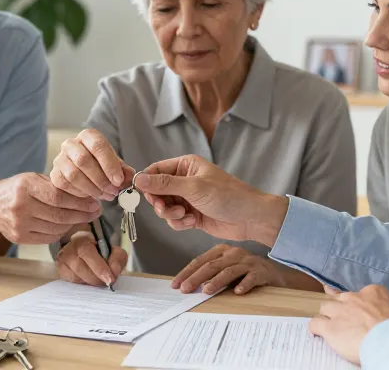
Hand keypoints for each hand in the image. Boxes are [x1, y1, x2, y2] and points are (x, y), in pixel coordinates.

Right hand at [0, 173, 101, 244]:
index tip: (94, 202)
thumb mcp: (34, 179)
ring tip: (84, 218)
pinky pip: (48, 237)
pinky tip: (68, 225)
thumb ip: (57, 186)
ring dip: (74, 224)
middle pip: (59, 214)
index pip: (59, 197)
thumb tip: (86, 196)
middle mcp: (21, 206)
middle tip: (95, 211)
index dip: (80, 202)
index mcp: (25, 186)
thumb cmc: (17, 189)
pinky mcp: (19, 238)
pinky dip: (62, 232)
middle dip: (82, 214)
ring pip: (56, 227)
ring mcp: (19, 224)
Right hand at [50, 129, 134, 199]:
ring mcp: (60, 159)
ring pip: (73, 175)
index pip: (98, 145)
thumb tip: (131, 178)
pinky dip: (80, 194)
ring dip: (92, 189)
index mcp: (88, 136)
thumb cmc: (100, 165)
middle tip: (113, 191)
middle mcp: (71, 144)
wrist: (82, 171)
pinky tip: (90, 196)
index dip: (109, 164)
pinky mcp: (54, 174)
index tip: (119, 180)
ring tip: (105, 195)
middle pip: (83, 160)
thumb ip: (123, 170)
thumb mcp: (114, 164)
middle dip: (101, 179)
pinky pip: (65, 186)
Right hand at [55, 231, 128, 286]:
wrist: (86, 250)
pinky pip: (71, 283)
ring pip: (75, 278)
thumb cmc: (100, 251)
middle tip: (107, 282)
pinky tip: (89, 281)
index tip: (110, 279)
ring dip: (90, 283)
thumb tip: (114, 271)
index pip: (87, 252)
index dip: (99, 267)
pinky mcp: (60, 271)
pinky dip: (82, 285)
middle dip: (97, 278)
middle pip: (80, 268)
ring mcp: (61, 261)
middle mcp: (68, 249)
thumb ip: (117, 258)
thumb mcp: (113, 250)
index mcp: (82, 239)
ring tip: (98, 280)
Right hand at [134, 155, 287, 244]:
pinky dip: (179, 223)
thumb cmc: (228, 196)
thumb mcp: (193, 187)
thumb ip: (164, 184)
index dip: (147, 182)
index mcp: (186, 165)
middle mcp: (185, 180)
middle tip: (166, 209)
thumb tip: (139, 179)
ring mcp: (188, 198)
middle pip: (157, 191)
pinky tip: (192, 222)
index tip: (142, 194)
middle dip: (160, 203)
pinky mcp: (191, 215)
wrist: (249, 218)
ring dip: (170, 214)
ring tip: (185, 216)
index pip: (156, 170)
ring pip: (164, 208)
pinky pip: (174, 220)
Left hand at [172, 244, 284, 294]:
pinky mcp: (261, 271)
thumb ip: (210, 275)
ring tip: (206, 291)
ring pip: (229, 271)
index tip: (175, 284)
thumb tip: (188, 286)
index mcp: (222, 251)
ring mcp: (247, 262)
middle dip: (196, 278)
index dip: (186, 272)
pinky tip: (237, 292)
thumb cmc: (244, 273)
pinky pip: (251, 278)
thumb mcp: (225, 270)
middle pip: (211, 266)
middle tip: (185, 289)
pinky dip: (244, 284)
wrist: (273, 274)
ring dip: (216, 281)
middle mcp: (234, 254)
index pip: (200, 261)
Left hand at [309, 285, 388, 364]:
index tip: (360, 310)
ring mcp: (340, 311)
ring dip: (327, 316)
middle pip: (339, 298)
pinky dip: (315, 329)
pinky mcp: (329, 327)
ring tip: (328, 324)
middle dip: (340, 307)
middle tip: (341, 316)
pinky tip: (316, 334)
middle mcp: (354, 298)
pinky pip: (315, 324)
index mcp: (374, 292)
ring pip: (325, 308)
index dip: (357, 303)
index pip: (360, 294)